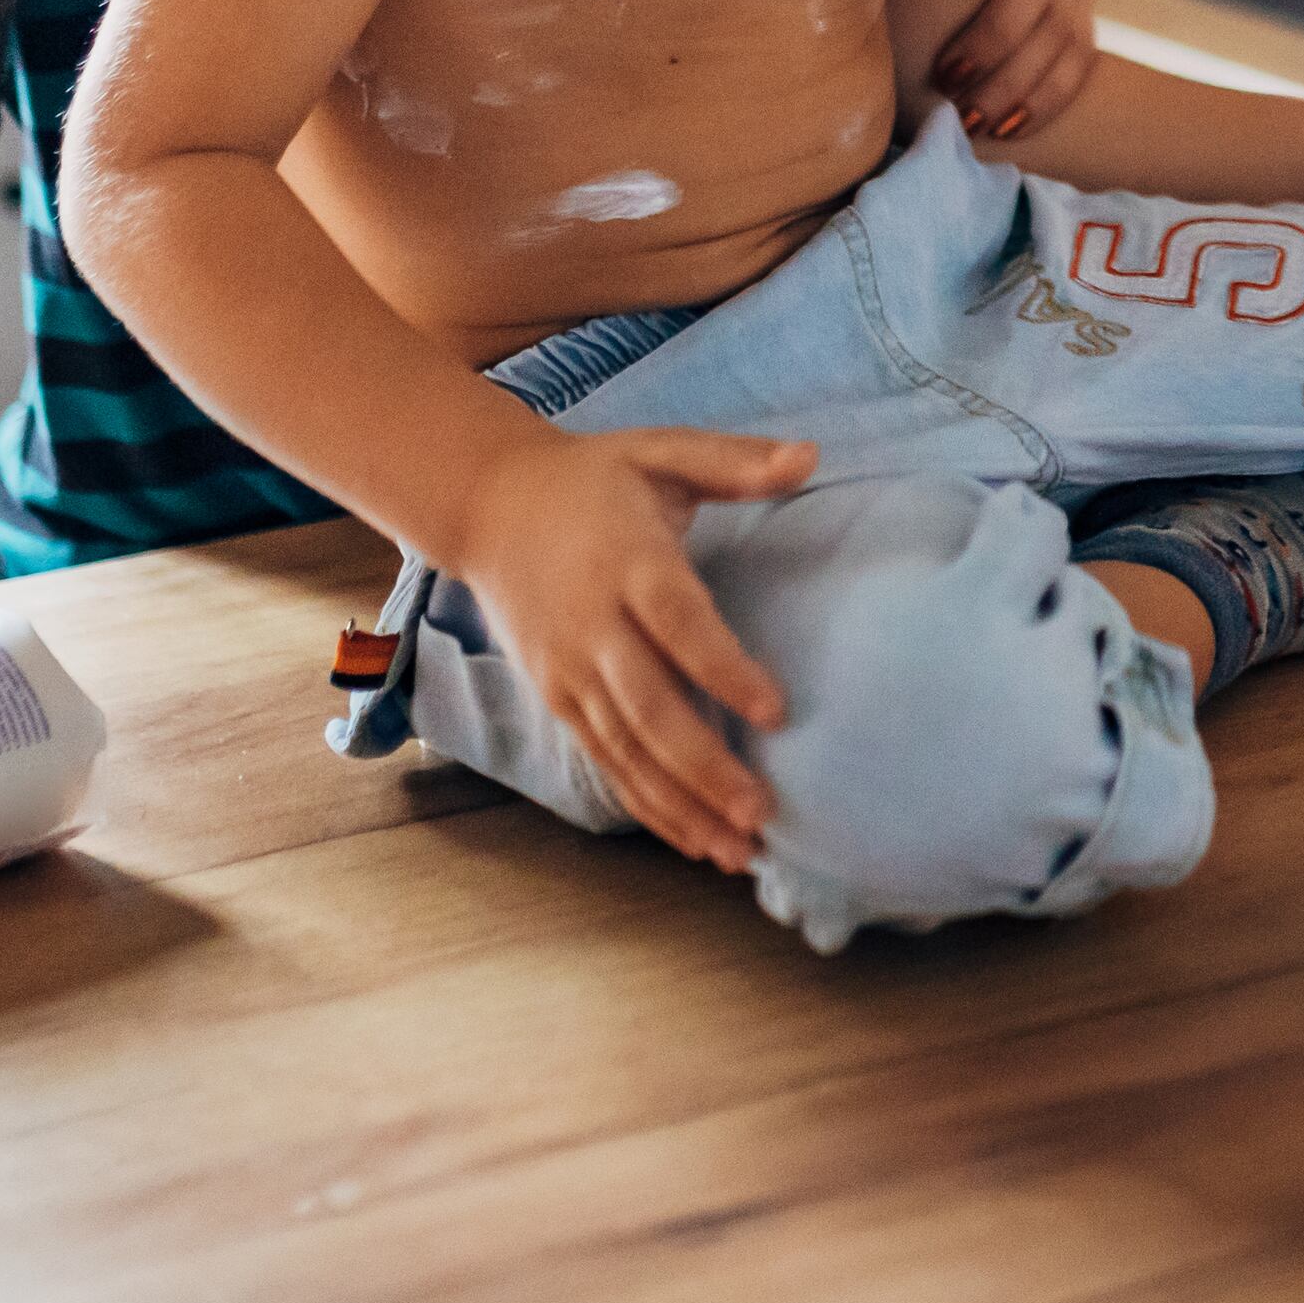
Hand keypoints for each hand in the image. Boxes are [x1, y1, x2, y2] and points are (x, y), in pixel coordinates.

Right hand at [444, 423, 817, 871]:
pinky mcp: (557, 697)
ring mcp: (569, 670)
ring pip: (624, 750)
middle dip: (703, 765)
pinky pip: (605, 759)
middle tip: (760, 812)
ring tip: (736, 850)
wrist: (489, 504)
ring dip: (679, 804)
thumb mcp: (662, 451)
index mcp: (629, 562)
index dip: (724, 671)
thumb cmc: (596, 477)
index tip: (776, 712)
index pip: (679, 624)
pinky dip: (646, 804)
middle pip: (648, 708)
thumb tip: (814, 454)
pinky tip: (691, 840)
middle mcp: (593, 626)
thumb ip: (736, 461)